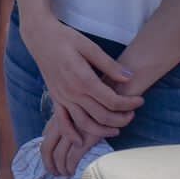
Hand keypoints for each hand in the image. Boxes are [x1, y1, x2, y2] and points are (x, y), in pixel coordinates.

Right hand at [21, 15, 141, 134]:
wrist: (40, 36)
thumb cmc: (65, 38)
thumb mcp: (89, 46)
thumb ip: (109, 64)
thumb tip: (129, 77)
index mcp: (83, 79)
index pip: (112, 100)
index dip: (129, 104)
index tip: (140, 100)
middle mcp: (72, 92)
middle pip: (101, 116)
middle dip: (121, 119)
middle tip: (133, 114)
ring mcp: (62, 97)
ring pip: (84, 124)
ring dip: (102, 130)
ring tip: (117, 128)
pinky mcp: (55, 99)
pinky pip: (62, 122)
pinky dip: (71, 134)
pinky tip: (81, 142)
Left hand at [39, 103, 105, 176]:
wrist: (116, 95)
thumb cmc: (101, 103)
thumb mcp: (81, 109)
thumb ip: (72, 120)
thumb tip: (69, 138)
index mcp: (59, 116)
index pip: (45, 137)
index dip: (46, 152)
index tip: (51, 161)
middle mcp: (62, 123)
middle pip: (46, 148)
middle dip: (49, 164)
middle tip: (55, 173)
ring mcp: (73, 130)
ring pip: (59, 156)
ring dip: (61, 168)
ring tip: (66, 174)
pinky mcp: (86, 137)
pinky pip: (73, 158)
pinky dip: (71, 167)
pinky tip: (74, 171)